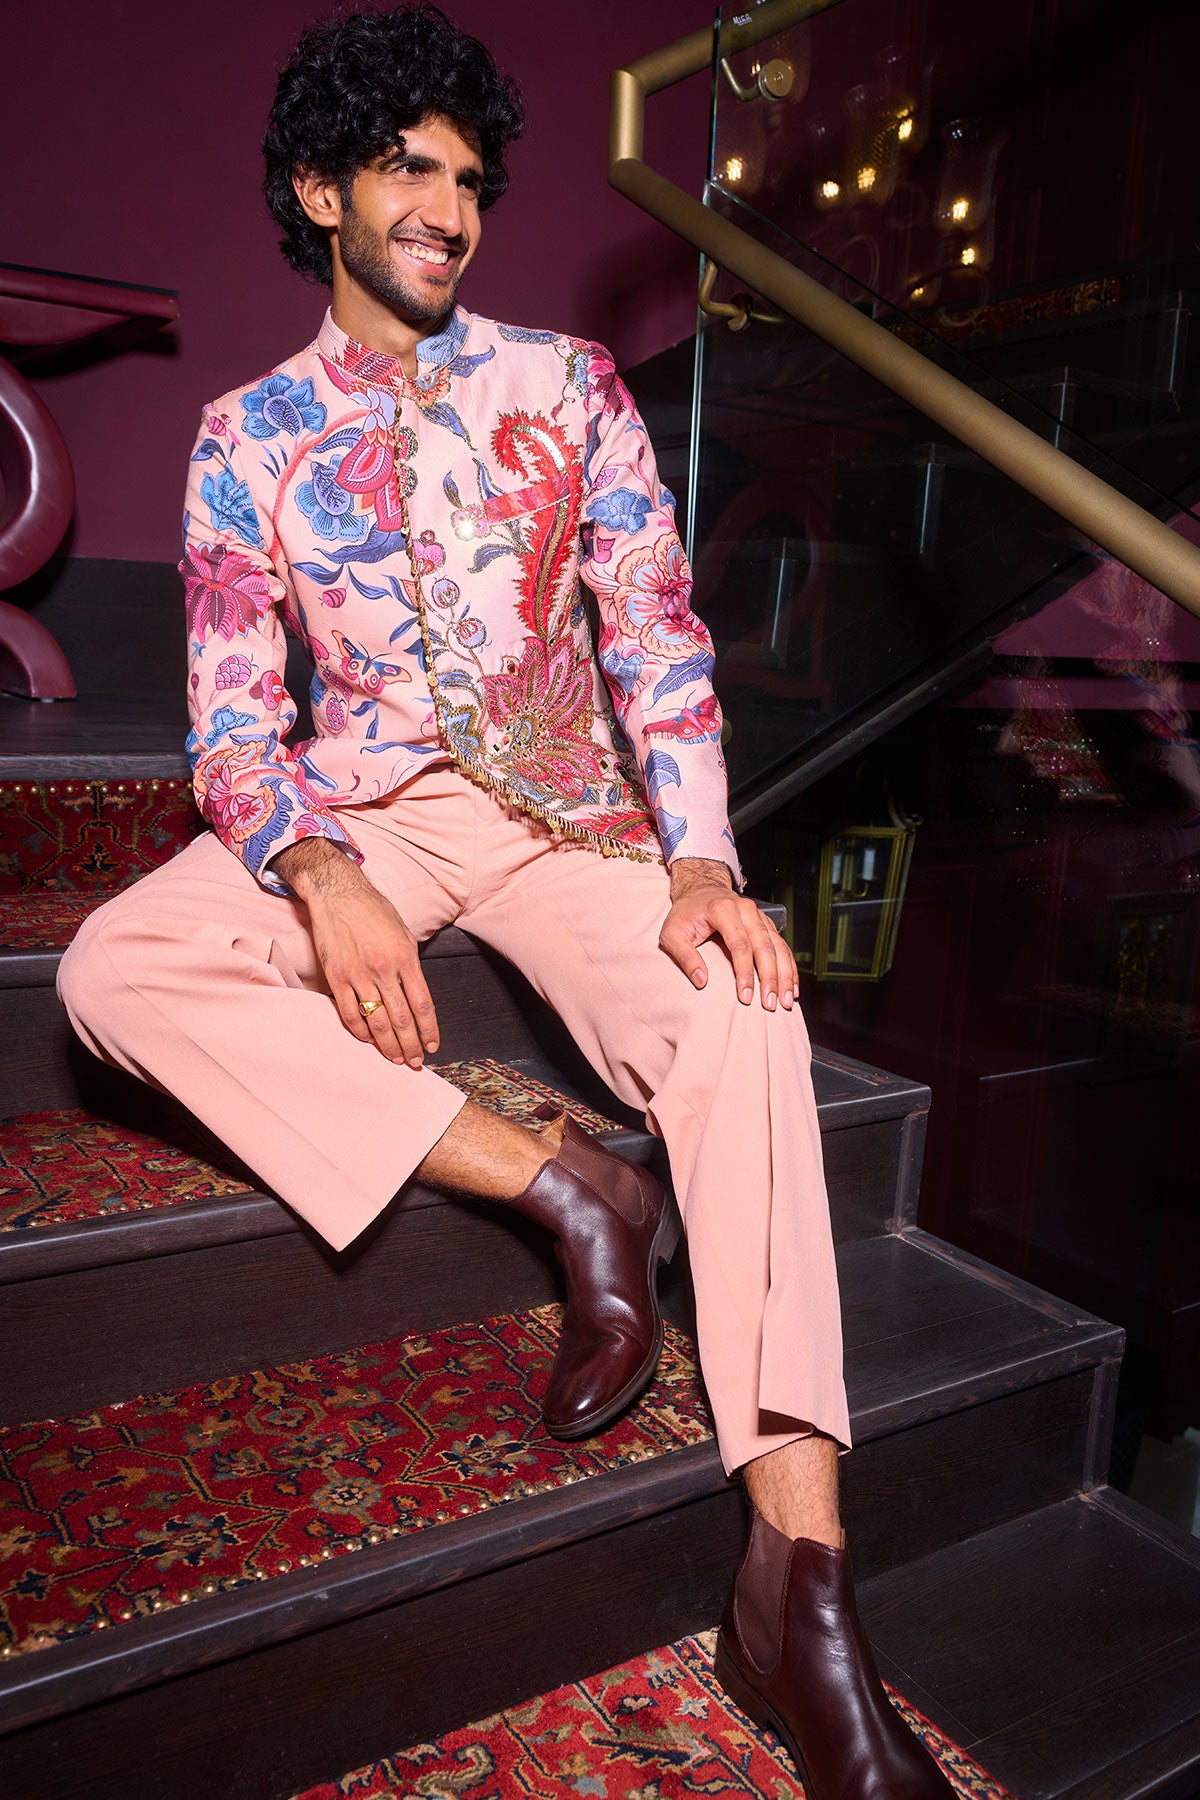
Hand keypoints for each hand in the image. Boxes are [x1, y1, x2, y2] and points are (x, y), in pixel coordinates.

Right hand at [271, 838, 438, 1066]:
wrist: (338, 893)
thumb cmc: (374, 911)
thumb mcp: (404, 933)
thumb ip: (410, 966)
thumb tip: (417, 996)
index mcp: (405, 957)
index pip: (423, 1004)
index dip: (429, 1030)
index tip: (432, 1046)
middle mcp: (383, 969)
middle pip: (401, 1019)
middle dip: (410, 1045)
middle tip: (415, 1062)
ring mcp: (358, 975)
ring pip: (376, 1022)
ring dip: (387, 1046)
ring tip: (395, 1059)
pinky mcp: (336, 977)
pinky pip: (348, 1014)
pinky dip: (360, 1032)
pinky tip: (368, 1041)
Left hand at [659, 858, 796, 1010]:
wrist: (701, 890)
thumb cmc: (685, 914)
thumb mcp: (671, 933)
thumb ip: (684, 956)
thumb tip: (701, 981)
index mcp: (722, 909)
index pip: (739, 944)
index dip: (744, 972)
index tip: (745, 997)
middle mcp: (746, 910)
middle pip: (764, 947)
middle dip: (770, 978)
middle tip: (771, 1004)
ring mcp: (759, 916)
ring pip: (778, 946)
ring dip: (784, 975)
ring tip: (787, 1000)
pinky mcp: (766, 923)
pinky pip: (782, 945)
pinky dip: (789, 966)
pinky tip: (792, 986)